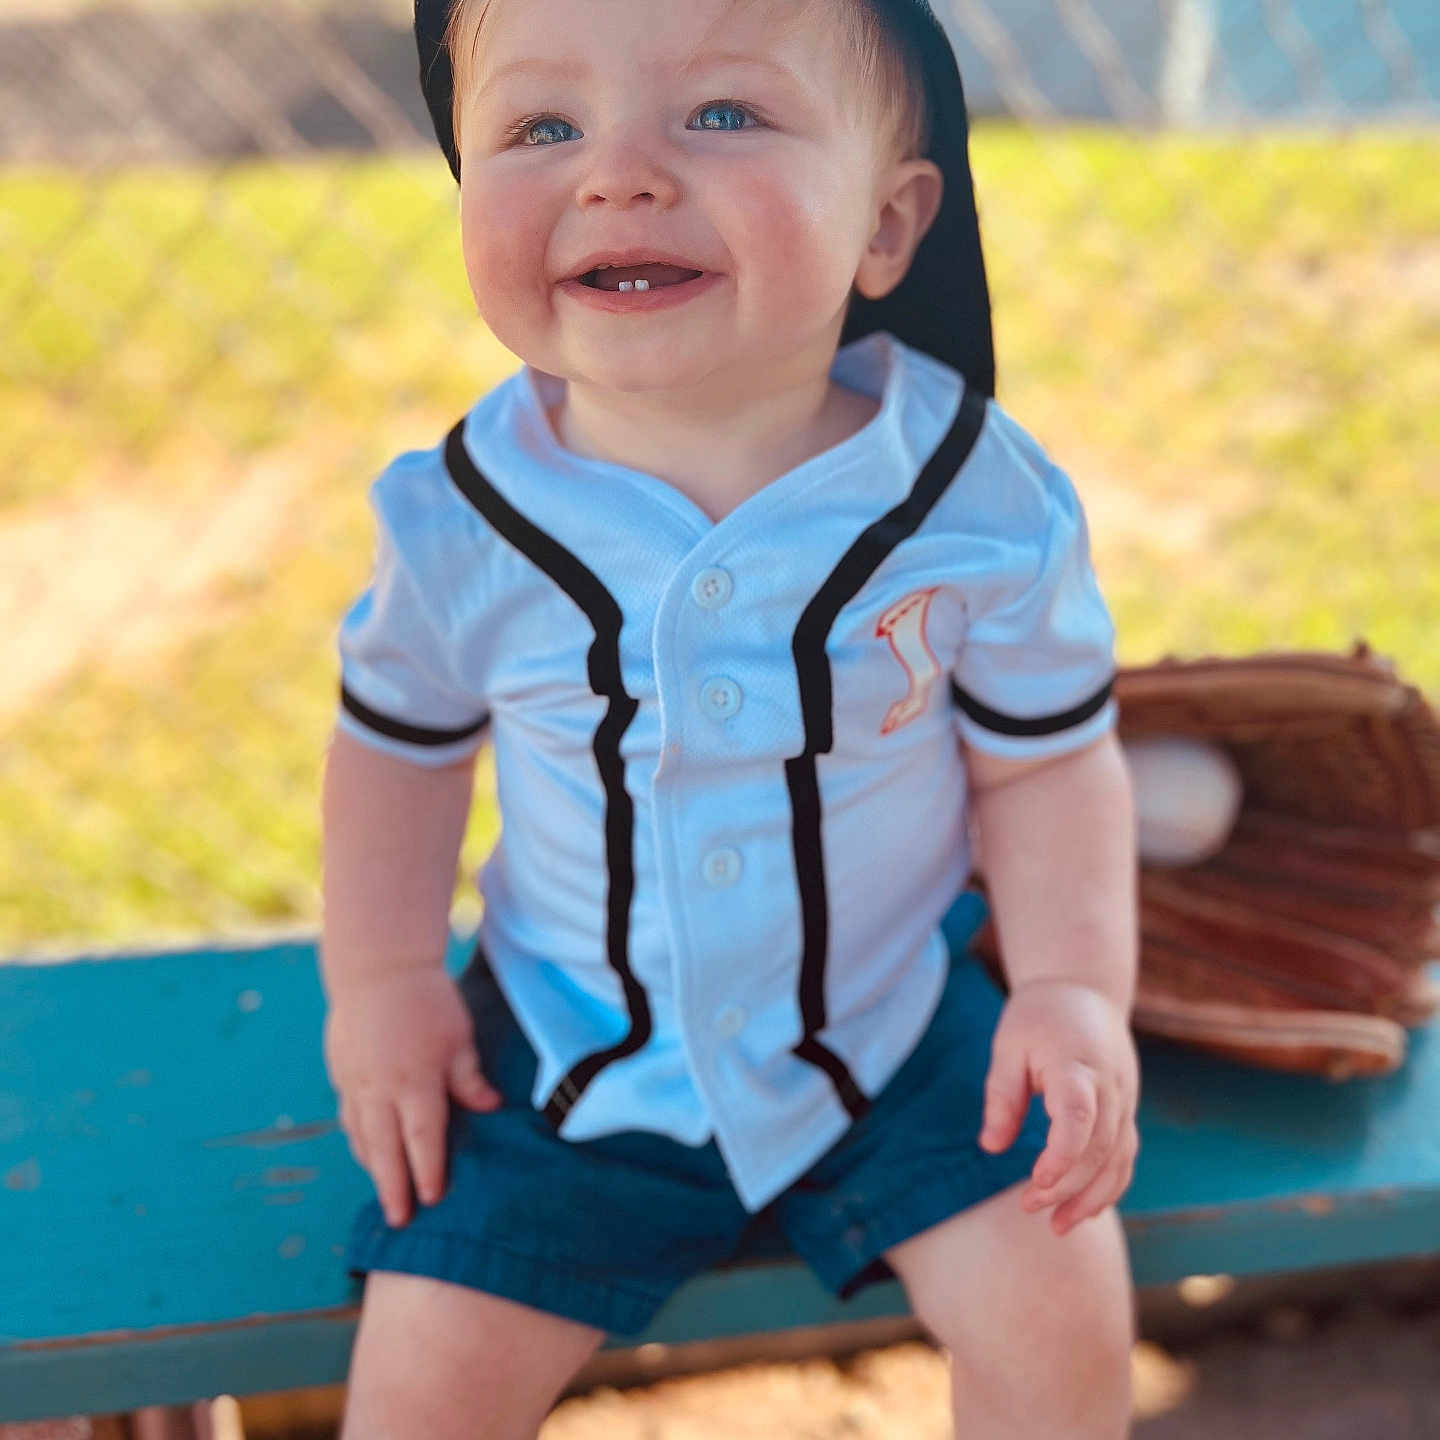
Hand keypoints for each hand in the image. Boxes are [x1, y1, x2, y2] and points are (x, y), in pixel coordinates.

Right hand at [323, 968, 500, 1227]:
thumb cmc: (428, 1000)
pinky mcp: (342, 1074)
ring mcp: (356, 1083)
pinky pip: (349, 1118)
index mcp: (415, 1079)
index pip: (422, 1137)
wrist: (378, 969)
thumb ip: (470, 1078)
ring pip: (362, 1137)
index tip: (432, 1199)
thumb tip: (492, 1108)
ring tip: (386, 1194)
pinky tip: (367, 1153)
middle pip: (385, 1149)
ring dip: (373, 1168)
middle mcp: (380, 1088)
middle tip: (399, 1220)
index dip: (428, 1170)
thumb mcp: (459, 1036)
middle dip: (393, 1187)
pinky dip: (358, 1141)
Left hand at [977, 978, 1139, 1235]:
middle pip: (1100, 1147)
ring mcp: (1124, 1099)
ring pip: (1119, 1159)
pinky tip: (1083, 1209)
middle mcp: (1110, 1086)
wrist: (1084, 990)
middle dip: (1068, 1186)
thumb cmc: (1038, 1017)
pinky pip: (1125, 1155)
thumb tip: (991, 1147)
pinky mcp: (1126, 1110)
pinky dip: (1109, 1186)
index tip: (1036, 1181)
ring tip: (1058, 1226)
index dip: (1062, 1155)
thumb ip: (1002, 1095)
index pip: (1080, 1117)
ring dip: (1093, 1197)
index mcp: (1076, 1064)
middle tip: (1030, 1208)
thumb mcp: (1008, 1046)